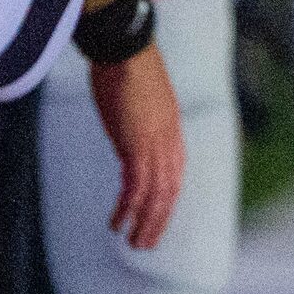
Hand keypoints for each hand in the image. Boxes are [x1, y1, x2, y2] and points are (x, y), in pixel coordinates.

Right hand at [87, 42, 183, 249]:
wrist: (127, 50)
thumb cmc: (131, 68)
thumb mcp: (143, 101)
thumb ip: (142, 119)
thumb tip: (133, 128)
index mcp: (172, 129)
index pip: (176, 173)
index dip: (168, 198)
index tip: (158, 217)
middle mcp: (169, 140)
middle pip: (171, 189)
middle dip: (160, 219)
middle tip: (147, 244)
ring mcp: (155, 143)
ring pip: (157, 194)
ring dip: (145, 222)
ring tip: (134, 244)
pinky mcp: (137, 144)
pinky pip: (136, 186)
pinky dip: (127, 208)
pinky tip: (117, 223)